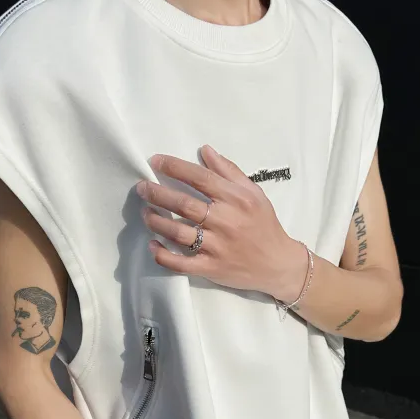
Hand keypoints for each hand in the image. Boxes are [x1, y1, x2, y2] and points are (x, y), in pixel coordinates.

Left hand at [137, 145, 307, 303]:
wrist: (278, 264)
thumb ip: (229, 171)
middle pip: (184, 204)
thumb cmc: (264, 225)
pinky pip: (180, 263)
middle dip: (157, 193)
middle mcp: (225, 221)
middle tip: (141, 188)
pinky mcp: (210, 268)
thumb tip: (205, 150)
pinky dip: (163, 254)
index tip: (155, 161)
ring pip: (178, 232)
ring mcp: (217, 246)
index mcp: (235, 199)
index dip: (174, 167)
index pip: (199, 178)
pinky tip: (152, 244)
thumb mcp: (254, 193)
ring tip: (145, 213)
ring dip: (157, 221)